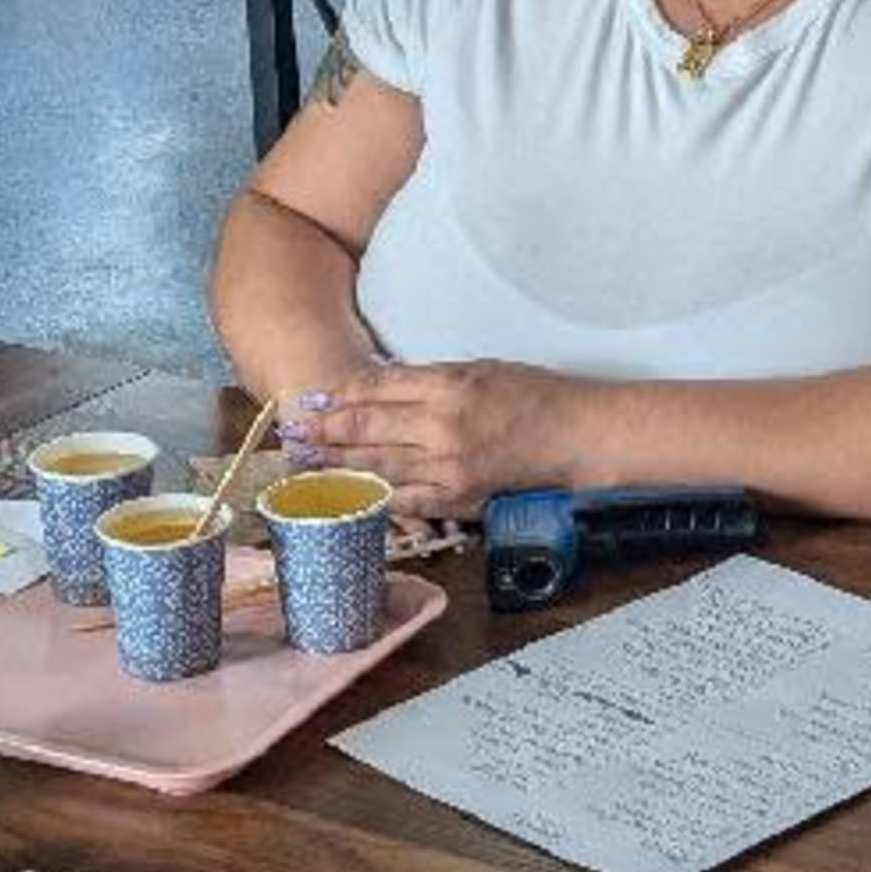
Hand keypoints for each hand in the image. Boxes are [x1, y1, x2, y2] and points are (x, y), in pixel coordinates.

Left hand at [284, 359, 591, 520]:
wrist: (578, 436)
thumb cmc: (534, 395)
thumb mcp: (477, 370)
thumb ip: (426, 381)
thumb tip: (376, 389)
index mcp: (448, 385)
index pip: (375, 391)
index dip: (337, 398)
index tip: (310, 398)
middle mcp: (442, 427)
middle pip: (366, 430)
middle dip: (324, 431)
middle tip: (292, 431)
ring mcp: (449, 468)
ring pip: (378, 468)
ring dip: (336, 466)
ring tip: (305, 463)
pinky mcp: (459, 499)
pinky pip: (406, 501)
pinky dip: (373, 498)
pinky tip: (347, 495)